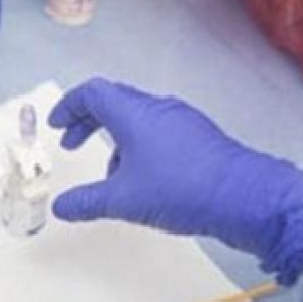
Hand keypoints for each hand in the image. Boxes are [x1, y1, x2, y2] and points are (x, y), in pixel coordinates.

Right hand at [48, 78, 302, 283]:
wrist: (245, 198)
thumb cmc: (180, 190)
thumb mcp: (124, 200)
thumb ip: (87, 202)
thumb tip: (60, 208)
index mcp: (135, 113)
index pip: (93, 93)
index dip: (70, 107)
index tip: (57, 126)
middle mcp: (159, 109)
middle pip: (116, 102)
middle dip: (90, 122)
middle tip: (73, 144)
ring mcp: (183, 122)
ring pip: (140, 120)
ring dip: (117, 141)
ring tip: (112, 178)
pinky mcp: (200, 139)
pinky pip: (161, 134)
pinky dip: (142, 148)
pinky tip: (146, 182)